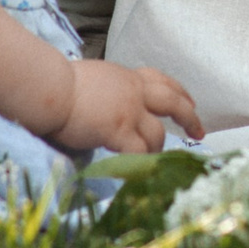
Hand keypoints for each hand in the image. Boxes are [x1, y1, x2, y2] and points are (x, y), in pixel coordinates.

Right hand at [48, 59, 204, 153]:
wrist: (48, 87)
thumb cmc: (59, 83)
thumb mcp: (94, 78)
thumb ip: (108, 89)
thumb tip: (106, 102)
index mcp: (126, 77)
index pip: (160, 81)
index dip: (178, 91)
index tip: (189, 100)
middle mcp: (133, 91)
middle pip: (173, 102)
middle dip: (189, 117)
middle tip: (200, 131)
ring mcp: (129, 111)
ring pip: (157, 134)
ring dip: (158, 149)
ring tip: (156, 160)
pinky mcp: (118, 130)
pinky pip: (138, 151)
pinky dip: (142, 163)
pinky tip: (141, 171)